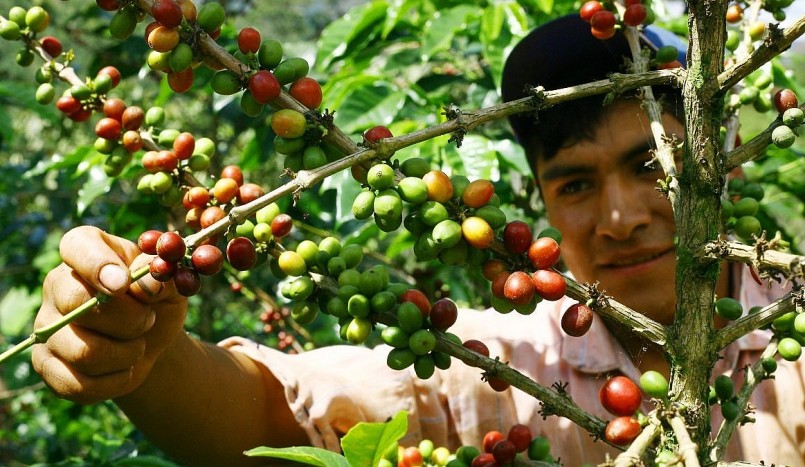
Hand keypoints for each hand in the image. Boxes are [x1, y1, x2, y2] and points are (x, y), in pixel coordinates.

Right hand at [32, 226, 187, 403]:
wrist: (150, 341)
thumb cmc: (157, 302)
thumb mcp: (171, 286)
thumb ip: (163, 279)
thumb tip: (149, 283)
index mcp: (87, 251)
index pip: (78, 246)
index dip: (98, 263)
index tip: (123, 284)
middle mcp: (57, 285)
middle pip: (77, 302)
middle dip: (127, 319)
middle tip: (149, 321)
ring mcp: (46, 326)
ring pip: (82, 351)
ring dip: (126, 354)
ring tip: (138, 345)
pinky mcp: (46, 365)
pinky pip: (77, 383)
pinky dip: (114, 382)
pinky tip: (125, 369)